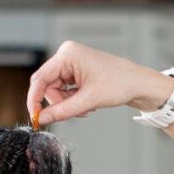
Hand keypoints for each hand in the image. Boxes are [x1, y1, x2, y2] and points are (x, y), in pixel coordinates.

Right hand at [26, 41, 173, 124]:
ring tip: (86, 108)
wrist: (138, 84)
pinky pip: (64, 89)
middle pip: (47, 86)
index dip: (35, 100)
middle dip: (58, 103)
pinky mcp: (76, 70)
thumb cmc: (119, 84)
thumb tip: (42, 119)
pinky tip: (86, 104)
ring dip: (67, 103)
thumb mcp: (88, 101)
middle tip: (73, 113)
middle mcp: (67, 55)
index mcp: (67, 55)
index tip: (35, 117)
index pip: (39, 79)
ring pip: (56, 90)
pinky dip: (72, 100)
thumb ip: (62, 111)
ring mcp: (71, 62)